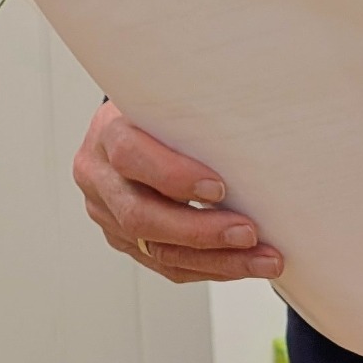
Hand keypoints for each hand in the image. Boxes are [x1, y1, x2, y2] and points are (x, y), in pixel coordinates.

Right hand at [74, 101, 283, 283]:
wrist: (128, 125)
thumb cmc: (160, 107)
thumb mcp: (170, 94)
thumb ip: (195, 110)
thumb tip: (254, 125)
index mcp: (107, 132)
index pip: (130, 156)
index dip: (172, 176)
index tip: (219, 188)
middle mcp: (100, 178)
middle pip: (141, 216)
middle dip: (200, 231)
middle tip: (249, 233)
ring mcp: (107, 214)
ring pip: (158, 250)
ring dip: (216, 260)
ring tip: (261, 260)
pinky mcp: (123, 240)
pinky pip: (166, 264)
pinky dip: (208, 267)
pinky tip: (242, 263)